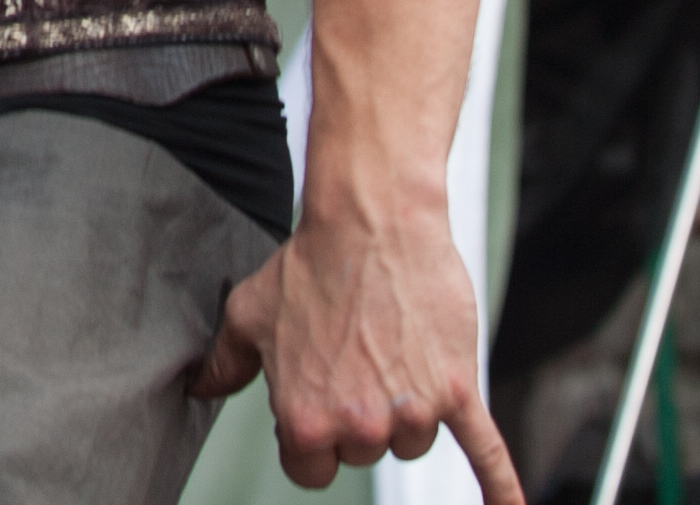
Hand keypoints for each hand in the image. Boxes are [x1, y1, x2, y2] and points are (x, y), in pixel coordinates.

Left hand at [187, 213, 520, 499]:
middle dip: (357, 415)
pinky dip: (500, 486)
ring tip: (386, 346)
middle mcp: (360, 426)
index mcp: (306, 421)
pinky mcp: (457, 392)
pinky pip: (486, 454)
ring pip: (411, 441)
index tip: (316, 393)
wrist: (374, 221)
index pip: (311, 470)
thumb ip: (224, 363)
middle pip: (363, 454)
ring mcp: (413, 411)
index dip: (311, 433)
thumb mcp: (248, 314)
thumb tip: (198, 387)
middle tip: (351, 354)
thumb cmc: (310, 266)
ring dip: (402, 408)